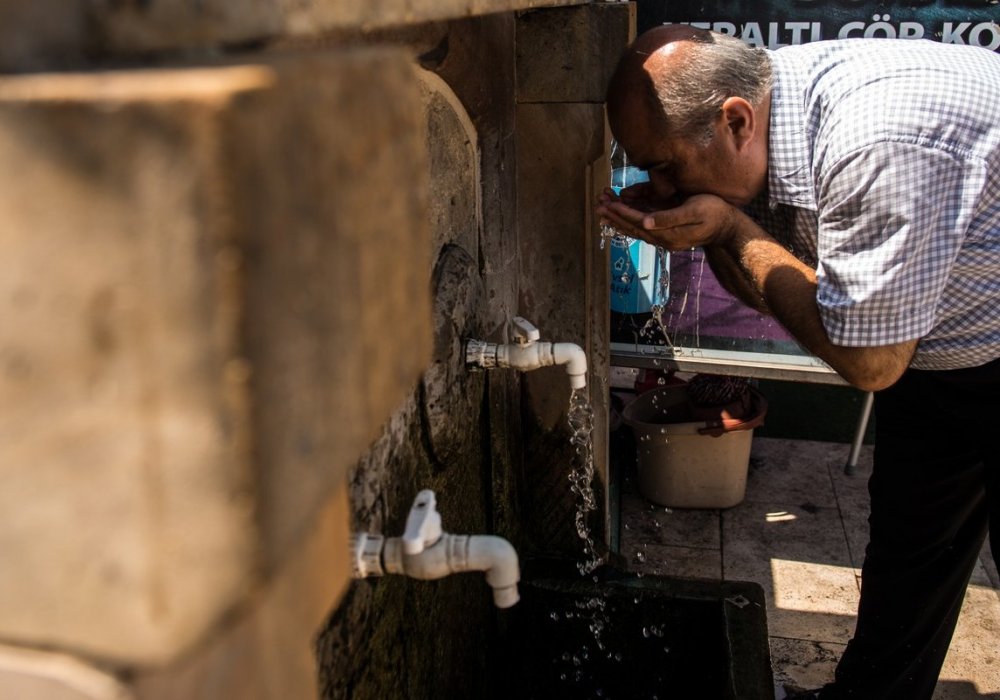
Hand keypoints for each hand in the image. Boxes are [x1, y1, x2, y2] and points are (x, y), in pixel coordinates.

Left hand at [596, 192, 736, 251]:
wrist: (728, 228)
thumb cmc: (714, 214)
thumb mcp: (694, 211)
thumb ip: (668, 217)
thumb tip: (645, 223)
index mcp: (666, 233)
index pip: (637, 221)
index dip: (621, 212)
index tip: (606, 204)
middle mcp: (662, 238)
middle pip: (632, 226)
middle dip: (614, 215)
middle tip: (598, 205)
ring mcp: (664, 237)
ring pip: (635, 227)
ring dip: (619, 218)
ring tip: (604, 208)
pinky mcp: (667, 233)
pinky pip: (643, 227)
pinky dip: (630, 219)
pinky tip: (622, 214)